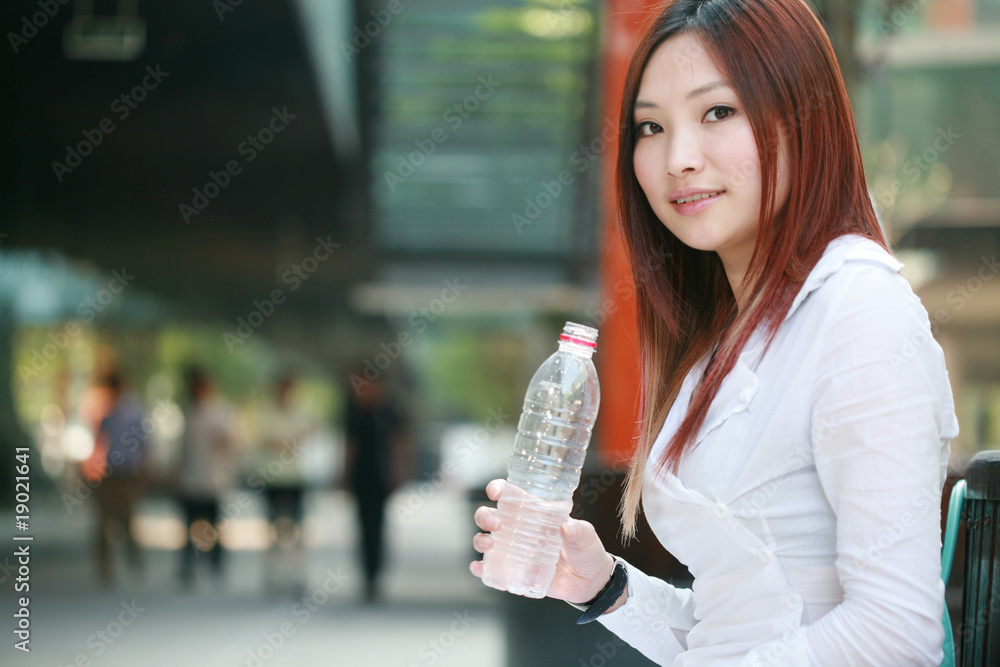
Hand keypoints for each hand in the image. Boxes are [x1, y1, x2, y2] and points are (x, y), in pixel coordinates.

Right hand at [469, 479, 616, 604]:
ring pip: (485, 540)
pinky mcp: (514, 571)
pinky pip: (491, 569)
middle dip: (484, 516)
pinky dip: (480, 568)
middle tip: (495, 524)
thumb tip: (567, 527)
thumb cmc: (586, 551)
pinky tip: (478, 568)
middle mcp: (519, 529)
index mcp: (535, 513)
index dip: (498, 489)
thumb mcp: (586, 537)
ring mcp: (514, 550)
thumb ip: (579, 531)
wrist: (590, 582)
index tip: (495, 492)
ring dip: (480, 540)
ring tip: (489, 545)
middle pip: (490, 516)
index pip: (511, 496)